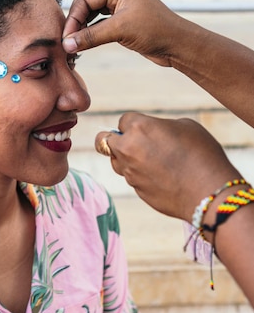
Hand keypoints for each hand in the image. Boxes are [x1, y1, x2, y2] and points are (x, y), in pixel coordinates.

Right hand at [63, 0, 184, 66]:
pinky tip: (85, 43)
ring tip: (74, 42)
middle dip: (75, 18)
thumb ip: (91, 36)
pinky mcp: (124, 23)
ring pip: (92, 13)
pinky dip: (91, 32)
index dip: (74, 16)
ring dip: (82, 26)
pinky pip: (100, 24)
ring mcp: (122, 8)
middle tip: (68, 38)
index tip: (67, 36)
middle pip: (86, 1)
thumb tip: (67, 44)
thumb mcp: (120, 31)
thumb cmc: (156, 32)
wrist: (179, 45)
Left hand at [95, 113, 240, 222]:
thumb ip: (161, 126)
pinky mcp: (137, 191)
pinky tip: (162, 177)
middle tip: (132, 142)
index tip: (146, 128)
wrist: (210, 193)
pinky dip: (141, 176)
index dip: (134, 123)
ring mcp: (130, 172)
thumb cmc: (202, 154)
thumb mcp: (185, 126)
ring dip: (126, 159)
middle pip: (103, 140)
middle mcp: (127, 149)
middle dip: (114, 139)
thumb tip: (153, 133)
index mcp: (138, 128)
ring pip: (115, 162)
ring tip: (151, 161)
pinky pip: (132, 179)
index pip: (122, 120)